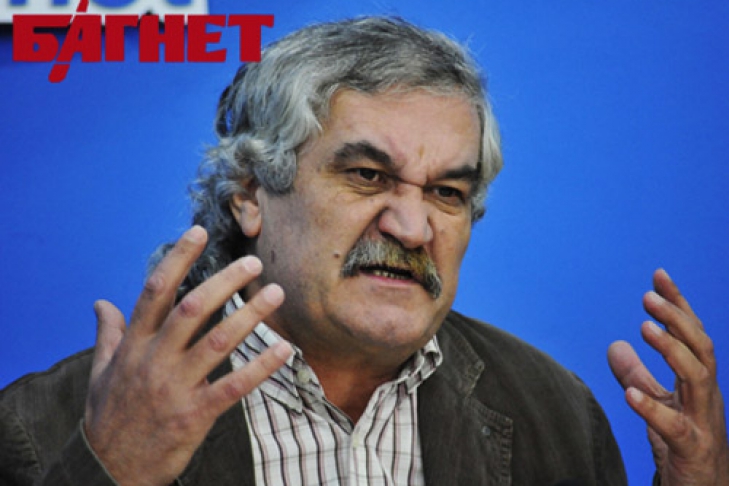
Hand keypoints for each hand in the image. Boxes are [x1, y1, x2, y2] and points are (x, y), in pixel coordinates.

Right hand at [84, 226, 291, 485]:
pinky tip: (283, 350)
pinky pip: (234, 386)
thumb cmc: (108, 417)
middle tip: (254, 262)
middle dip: (224, 281)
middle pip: (192, 310)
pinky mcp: (195, 415)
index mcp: (134, 346)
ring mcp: (175, 388)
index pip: (155, 292)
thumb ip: (109, 335)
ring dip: (250, 315)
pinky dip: (260, 367)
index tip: (199, 232)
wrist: (109, 472)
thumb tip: (101, 302)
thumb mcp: (101, 373)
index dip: (178, 259)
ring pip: (218, 342)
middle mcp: (154, 361)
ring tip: (275, 293)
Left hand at [608, 269, 728, 484]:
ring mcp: (704, 423)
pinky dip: (652, 408)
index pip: (691, 335)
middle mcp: (707, 397)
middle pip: (700, 348)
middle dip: (677, 319)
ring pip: (697, 378)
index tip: (658, 275)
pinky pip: (673, 427)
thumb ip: (638, 376)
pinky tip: (630, 394)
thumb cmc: (684, 447)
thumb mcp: (657, 406)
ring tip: (644, 328)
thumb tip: (614, 345)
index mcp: (698, 383)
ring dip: (672, 350)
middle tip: (647, 297)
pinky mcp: (691, 451)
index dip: (678, 305)